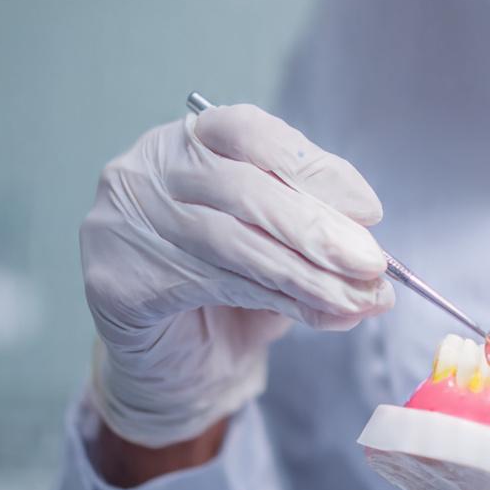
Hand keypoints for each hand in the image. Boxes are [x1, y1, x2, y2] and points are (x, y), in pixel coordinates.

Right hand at [81, 104, 392, 446]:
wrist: (170, 357)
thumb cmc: (230, 281)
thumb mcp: (279, 242)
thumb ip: (316, 237)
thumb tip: (373, 260)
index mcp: (190, 138)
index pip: (250, 132)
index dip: (313, 169)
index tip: (367, 209)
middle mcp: (148, 168)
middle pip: (242, 188)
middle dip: (317, 228)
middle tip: (372, 262)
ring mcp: (122, 221)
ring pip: (231, 242)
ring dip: (305, 274)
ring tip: (358, 298)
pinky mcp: (116, 280)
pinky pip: (209, 287)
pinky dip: (274, 301)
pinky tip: (319, 314)